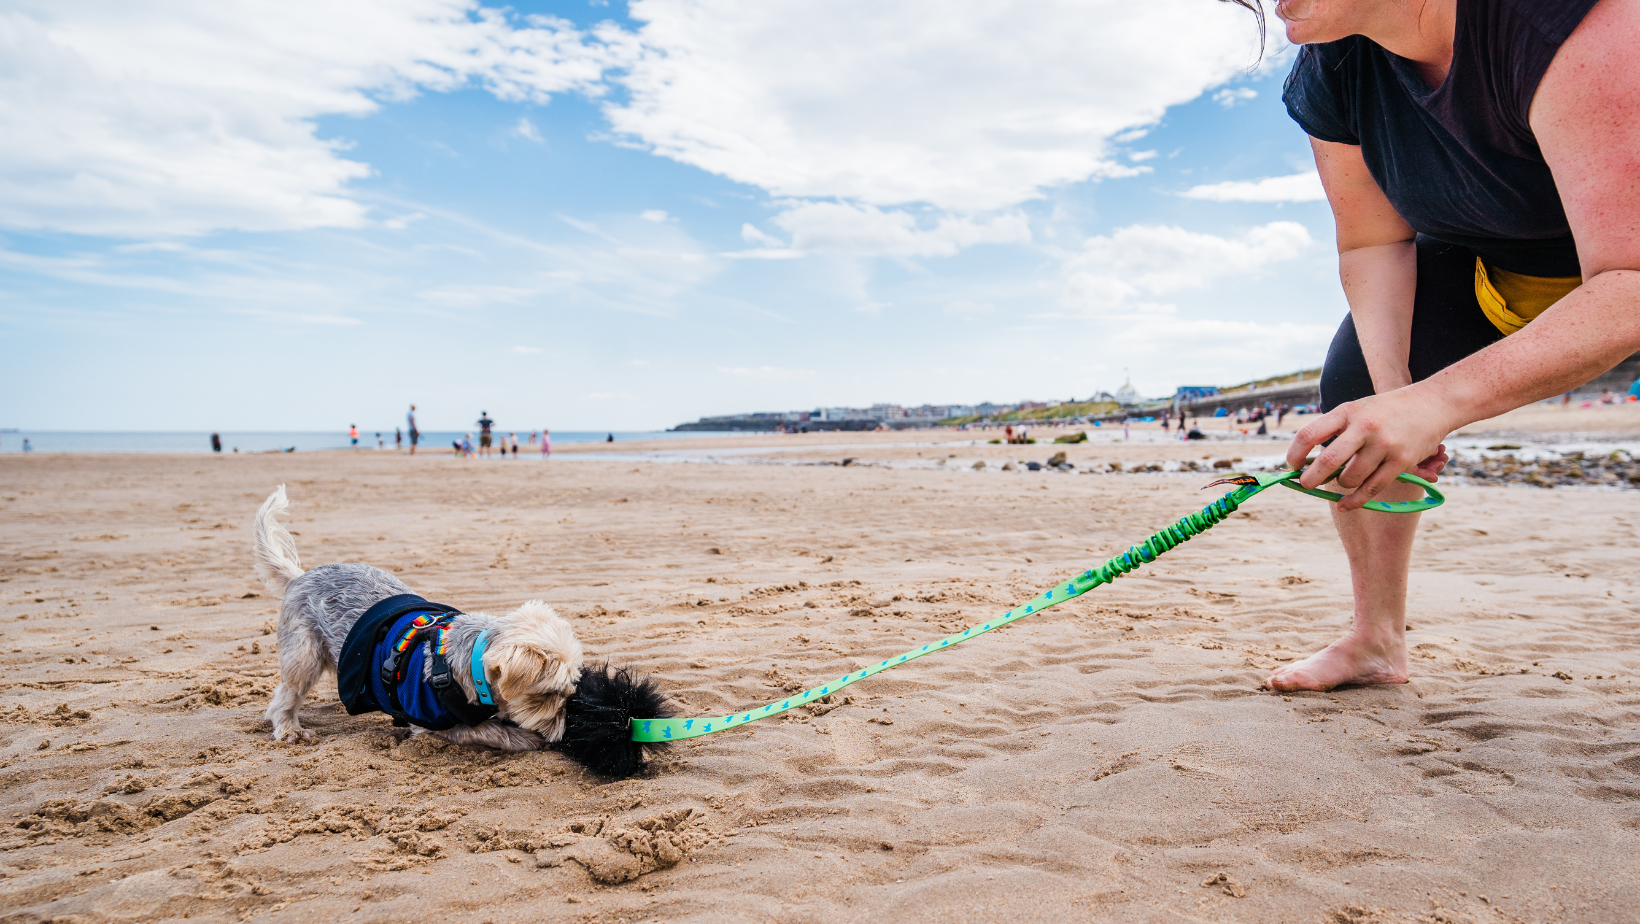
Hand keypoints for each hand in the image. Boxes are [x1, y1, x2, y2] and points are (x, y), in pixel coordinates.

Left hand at [1286, 386, 1457, 509]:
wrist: (1432, 403)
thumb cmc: (1386, 411)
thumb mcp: (1357, 409)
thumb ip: (1335, 430)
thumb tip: (1307, 462)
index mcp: (1347, 411)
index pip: (1309, 434)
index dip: (1295, 453)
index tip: (1292, 465)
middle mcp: (1365, 427)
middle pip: (1328, 461)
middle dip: (1310, 479)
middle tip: (1305, 485)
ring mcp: (1384, 445)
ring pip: (1350, 478)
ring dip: (1340, 485)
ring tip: (1341, 481)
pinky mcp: (1402, 461)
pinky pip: (1372, 488)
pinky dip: (1355, 500)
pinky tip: (1344, 505)